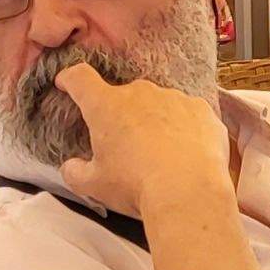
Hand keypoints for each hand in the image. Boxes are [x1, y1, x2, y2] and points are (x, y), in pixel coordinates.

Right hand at [51, 63, 237, 216]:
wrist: (188, 191)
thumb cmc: (136, 185)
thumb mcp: (94, 185)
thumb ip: (75, 172)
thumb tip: (71, 167)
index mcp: (106, 106)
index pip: (80, 79)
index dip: (70, 79)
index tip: (67, 83)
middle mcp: (140, 94)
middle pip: (123, 95)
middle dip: (120, 115)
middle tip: (124, 146)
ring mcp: (174, 98)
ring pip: (158, 104)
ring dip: (154, 121)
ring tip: (159, 154)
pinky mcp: (202, 110)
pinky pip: (188, 114)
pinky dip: (184, 129)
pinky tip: (185, 153)